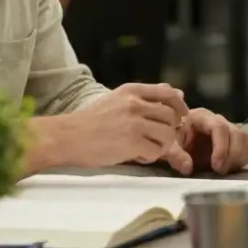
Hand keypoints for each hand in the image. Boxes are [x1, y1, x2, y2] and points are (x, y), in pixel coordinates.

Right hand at [53, 83, 189, 167]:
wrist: (66, 137)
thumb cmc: (89, 121)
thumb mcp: (117, 99)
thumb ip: (146, 96)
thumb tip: (177, 93)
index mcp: (132, 91)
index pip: (168, 94)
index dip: (180, 106)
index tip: (181, 117)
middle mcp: (135, 104)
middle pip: (171, 117)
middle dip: (169, 130)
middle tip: (157, 139)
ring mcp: (134, 123)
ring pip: (167, 134)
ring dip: (161, 145)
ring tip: (145, 149)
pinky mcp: (132, 142)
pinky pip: (156, 151)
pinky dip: (150, 156)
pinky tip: (137, 156)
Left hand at [161, 108, 247, 174]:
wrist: (170, 140)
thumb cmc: (169, 138)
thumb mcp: (166, 145)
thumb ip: (175, 154)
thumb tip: (188, 168)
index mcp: (202, 117)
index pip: (219, 127)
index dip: (221, 147)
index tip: (216, 166)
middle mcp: (218, 121)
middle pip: (237, 133)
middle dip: (233, 154)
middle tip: (220, 171)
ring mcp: (227, 131)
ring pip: (244, 140)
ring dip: (239, 157)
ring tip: (224, 171)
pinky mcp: (231, 143)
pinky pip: (245, 149)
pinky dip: (241, 160)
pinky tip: (228, 169)